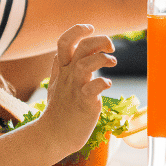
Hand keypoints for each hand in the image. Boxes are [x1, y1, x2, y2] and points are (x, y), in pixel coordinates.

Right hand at [40, 24, 115, 155]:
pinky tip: (107, 84)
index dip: (77, 30)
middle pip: (80, 48)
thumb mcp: (57, 84)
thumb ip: (63, 67)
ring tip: (112, 62)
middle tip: (111, 45)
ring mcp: (75, 89)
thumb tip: (70, 52)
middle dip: (98, 40)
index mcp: (62, 70)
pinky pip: (92, 88)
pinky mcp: (83, 103)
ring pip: (84, 64)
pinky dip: (102, 82)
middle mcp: (67, 76)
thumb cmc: (59, 111)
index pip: (64, 42)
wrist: (53, 136)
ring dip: (102, 58)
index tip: (91, 29)